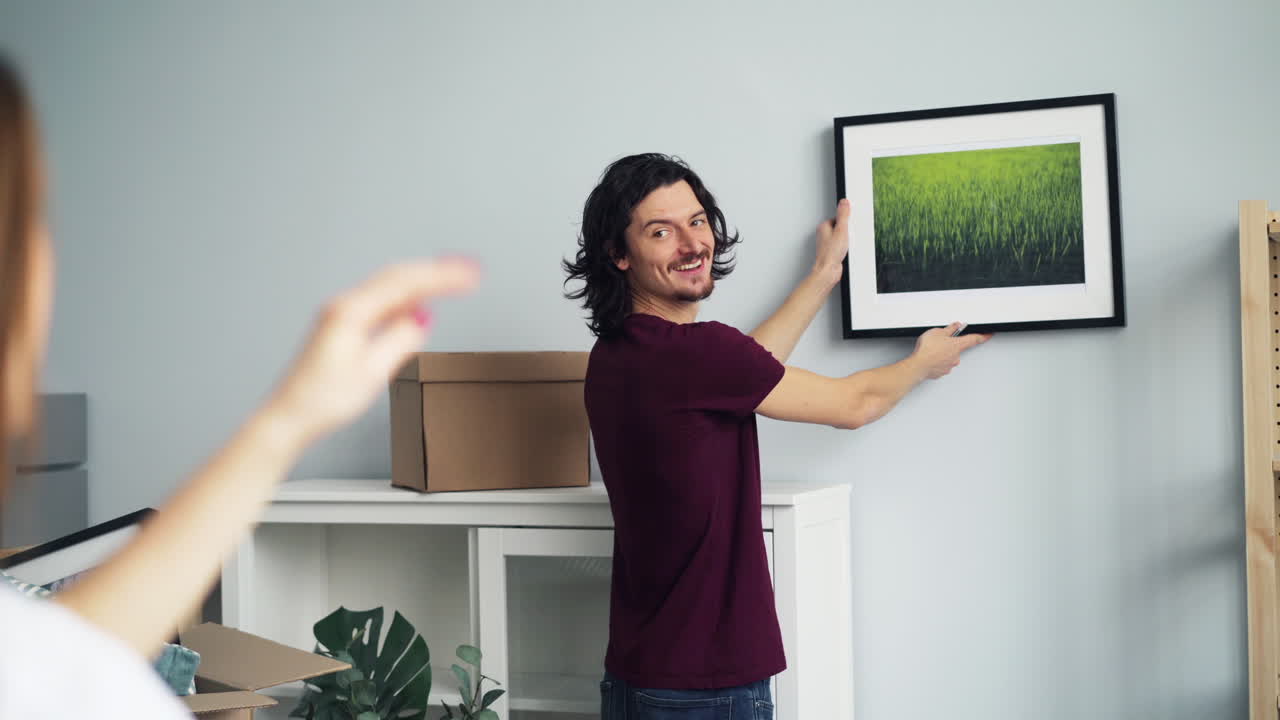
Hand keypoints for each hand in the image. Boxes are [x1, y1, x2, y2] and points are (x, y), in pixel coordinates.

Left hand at [266, 258, 480, 442]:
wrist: (289, 416)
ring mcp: (341, 315)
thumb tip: (423, 317)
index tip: (469, 274)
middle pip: (398, 277)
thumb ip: (400, 340)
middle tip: (470, 270)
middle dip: (437, 271)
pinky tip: (418, 302)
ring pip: (389, 287)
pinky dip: (406, 297)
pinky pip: (380, 302)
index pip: (405, 283)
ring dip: (423, 282)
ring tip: (454, 280)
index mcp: (351, 312)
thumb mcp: (371, 373)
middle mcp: (344, 306)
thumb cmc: (322, 400)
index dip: (442, 276)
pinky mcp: (342, 326)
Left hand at [814, 198, 850, 283]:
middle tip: (849, 236)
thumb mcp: (841, 230)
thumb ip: (843, 215)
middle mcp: (824, 235)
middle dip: (848, 231)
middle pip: (841, 228)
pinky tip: (848, 252)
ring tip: (847, 246)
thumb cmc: (830, 253)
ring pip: (842, 238)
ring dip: (848, 241)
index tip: (851, 223)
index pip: (838, 218)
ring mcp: (828, 244)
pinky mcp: (833, 252)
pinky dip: (847, 248)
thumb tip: (844, 202)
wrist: (828, 271)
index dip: (847, 220)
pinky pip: (843, 247)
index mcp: (824, 227)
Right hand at [911, 322, 990, 378]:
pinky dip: (937, 361)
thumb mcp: (938, 332)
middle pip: (958, 348)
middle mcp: (956, 356)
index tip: (989, 335)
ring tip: (932, 349)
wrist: (919, 365)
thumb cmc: (927, 350)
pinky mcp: (941, 372)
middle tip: (940, 341)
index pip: (975, 339)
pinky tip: (929, 357)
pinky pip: (941, 364)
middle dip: (951, 344)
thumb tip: (956, 326)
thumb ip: (949, 329)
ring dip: (943, 353)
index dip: (983, 336)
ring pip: (949, 357)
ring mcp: (949, 365)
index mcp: (957, 345)